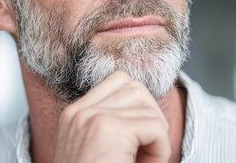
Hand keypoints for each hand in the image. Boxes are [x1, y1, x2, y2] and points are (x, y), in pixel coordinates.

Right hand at [52, 71, 170, 162]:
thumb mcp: (100, 150)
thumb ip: (116, 125)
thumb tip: (150, 105)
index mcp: (74, 115)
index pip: (119, 81)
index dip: (139, 107)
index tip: (135, 140)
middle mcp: (79, 111)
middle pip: (136, 88)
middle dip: (150, 118)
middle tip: (145, 153)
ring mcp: (91, 117)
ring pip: (147, 106)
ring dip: (156, 134)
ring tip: (144, 161)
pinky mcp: (107, 129)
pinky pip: (154, 127)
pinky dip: (161, 149)